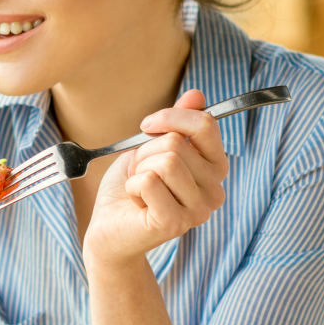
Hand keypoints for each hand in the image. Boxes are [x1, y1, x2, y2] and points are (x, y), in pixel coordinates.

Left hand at [82, 89, 228, 266]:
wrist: (108, 229)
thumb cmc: (131, 188)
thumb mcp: (151, 147)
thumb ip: (177, 124)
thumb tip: (197, 94)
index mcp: (214, 169)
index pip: (206, 125)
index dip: (171, 117)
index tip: (147, 126)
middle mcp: (215, 192)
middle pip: (177, 143)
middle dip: (146, 152)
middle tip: (141, 174)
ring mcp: (198, 210)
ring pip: (167, 161)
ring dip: (140, 170)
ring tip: (139, 189)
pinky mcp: (175, 223)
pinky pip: (149, 182)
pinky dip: (133, 187)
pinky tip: (136, 203)